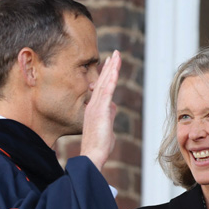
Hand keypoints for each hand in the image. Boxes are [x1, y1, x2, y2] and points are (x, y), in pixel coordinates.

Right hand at [80, 50, 120, 169]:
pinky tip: (115, 71)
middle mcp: (93, 104)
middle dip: (109, 67)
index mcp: (94, 108)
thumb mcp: (107, 126)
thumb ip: (110, 115)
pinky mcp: (100, 111)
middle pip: (102, 81)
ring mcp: (96, 107)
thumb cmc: (99, 145)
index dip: (105, 74)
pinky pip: (107, 92)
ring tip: (116, 56)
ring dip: (111, 69)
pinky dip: (111, 80)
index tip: (110, 63)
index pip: (100, 87)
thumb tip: (114, 107)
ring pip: (104, 83)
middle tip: (115, 54)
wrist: (92, 154)